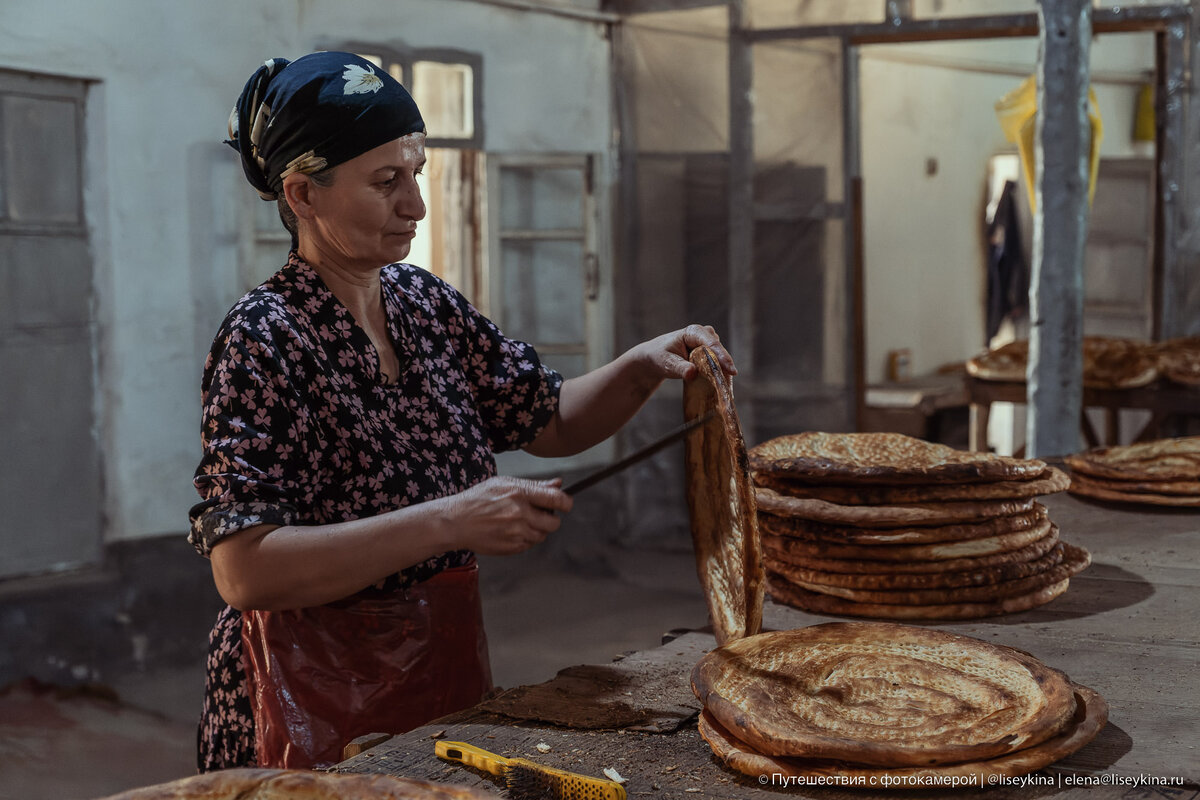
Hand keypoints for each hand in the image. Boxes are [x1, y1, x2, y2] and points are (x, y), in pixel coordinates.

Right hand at [440, 476, 572, 555]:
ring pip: (543, 535)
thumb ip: (534, 485)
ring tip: (519, 521)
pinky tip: (510, 530)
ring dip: (537, 529)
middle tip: (539, 513)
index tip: (565, 504)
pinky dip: (525, 538)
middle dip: (551, 518)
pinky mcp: (512, 547)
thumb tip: (558, 483)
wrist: (456, 521)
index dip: (566, 502)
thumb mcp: (504, 483)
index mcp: (520, 493)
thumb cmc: (479, 499)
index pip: (557, 499)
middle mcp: (520, 514)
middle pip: (554, 522)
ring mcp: (516, 533)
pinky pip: (529, 544)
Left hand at [634, 324, 736, 381]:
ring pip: (720, 357)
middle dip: (724, 366)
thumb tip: (693, 373)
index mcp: (693, 332)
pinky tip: (720, 384)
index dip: (723, 357)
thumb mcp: (667, 363)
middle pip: (719, 351)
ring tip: (723, 386)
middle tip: (726, 385)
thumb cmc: (660, 357)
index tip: (732, 371)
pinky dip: (719, 372)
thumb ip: (680, 368)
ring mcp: (708, 342)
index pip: (712, 344)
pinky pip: (718, 362)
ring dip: (722, 370)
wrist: (655, 357)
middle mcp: (704, 334)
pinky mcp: (709, 351)